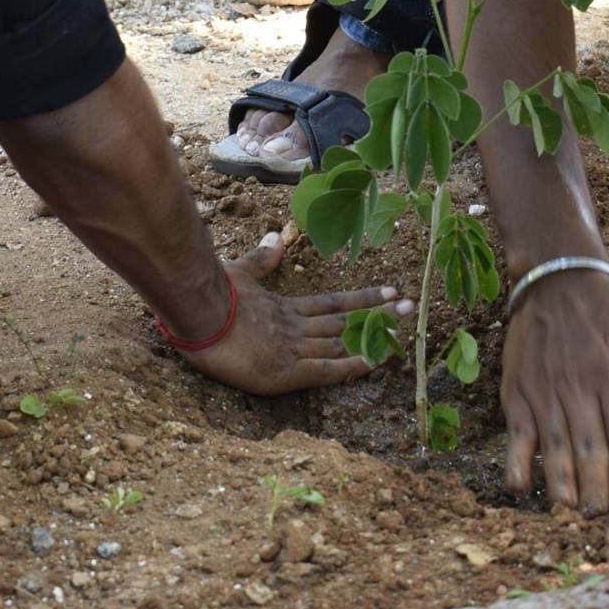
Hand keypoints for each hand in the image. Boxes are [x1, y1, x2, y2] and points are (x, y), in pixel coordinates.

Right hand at [177, 228, 412, 396]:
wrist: (198, 315)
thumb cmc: (211, 295)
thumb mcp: (238, 271)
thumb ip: (261, 258)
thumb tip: (277, 236)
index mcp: (283, 307)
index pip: (331, 303)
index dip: (361, 299)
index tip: (388, 292)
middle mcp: (294, 327)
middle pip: (344, 320)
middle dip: (378, 314)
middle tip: (410, 306)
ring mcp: (292, 349)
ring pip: (341, 341)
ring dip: (372, 335)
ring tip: (403, 327)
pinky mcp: (286, 371)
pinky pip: (326, 370)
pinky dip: (351, 367)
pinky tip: (375, 362)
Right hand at [501, 270, 608, 512]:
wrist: (557, 278)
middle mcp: (580, 386)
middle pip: (591, 450)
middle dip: (597, 490)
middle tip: (601, 520)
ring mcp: (545, 390)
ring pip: (555, 447)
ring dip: (561, 484)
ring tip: (568, 515)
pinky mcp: (518, 390)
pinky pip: (516, 432)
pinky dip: (516, 460)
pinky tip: (520, 486)